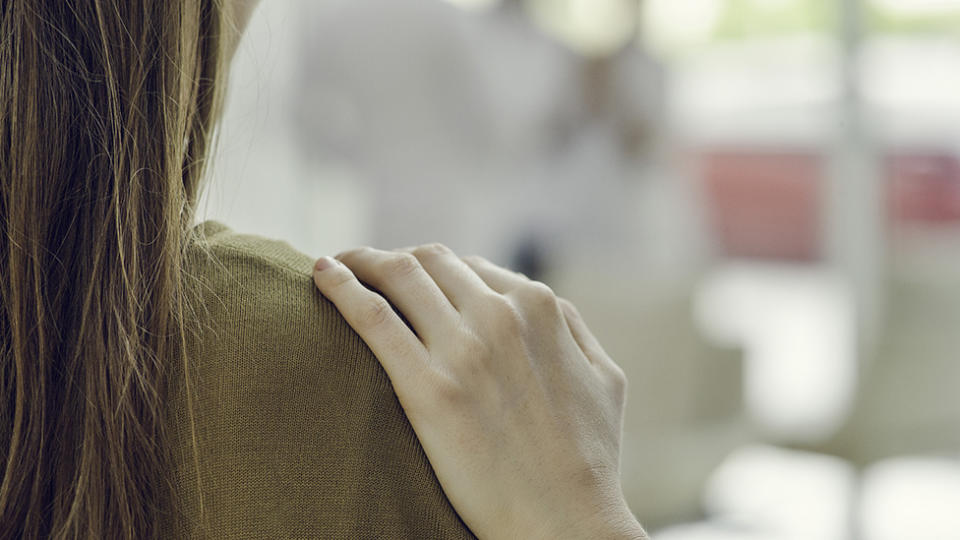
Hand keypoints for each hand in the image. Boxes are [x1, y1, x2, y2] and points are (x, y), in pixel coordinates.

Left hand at [312, 244, 646, 539]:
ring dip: (360, 261)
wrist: (564, 520)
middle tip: (363, 270)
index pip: (468, 266)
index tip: (407, 283)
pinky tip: (320, 274)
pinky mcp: (428, 389)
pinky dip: (340, 286)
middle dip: (393, 260)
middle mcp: (500, 315)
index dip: (432, 272)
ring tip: (334, 266)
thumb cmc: (590, 458)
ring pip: (397, 274)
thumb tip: (545, 306)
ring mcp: (463, 350)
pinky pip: (371, 317)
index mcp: (539, 307)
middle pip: (428, 261)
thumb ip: (574, 329)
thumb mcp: (604, 377)